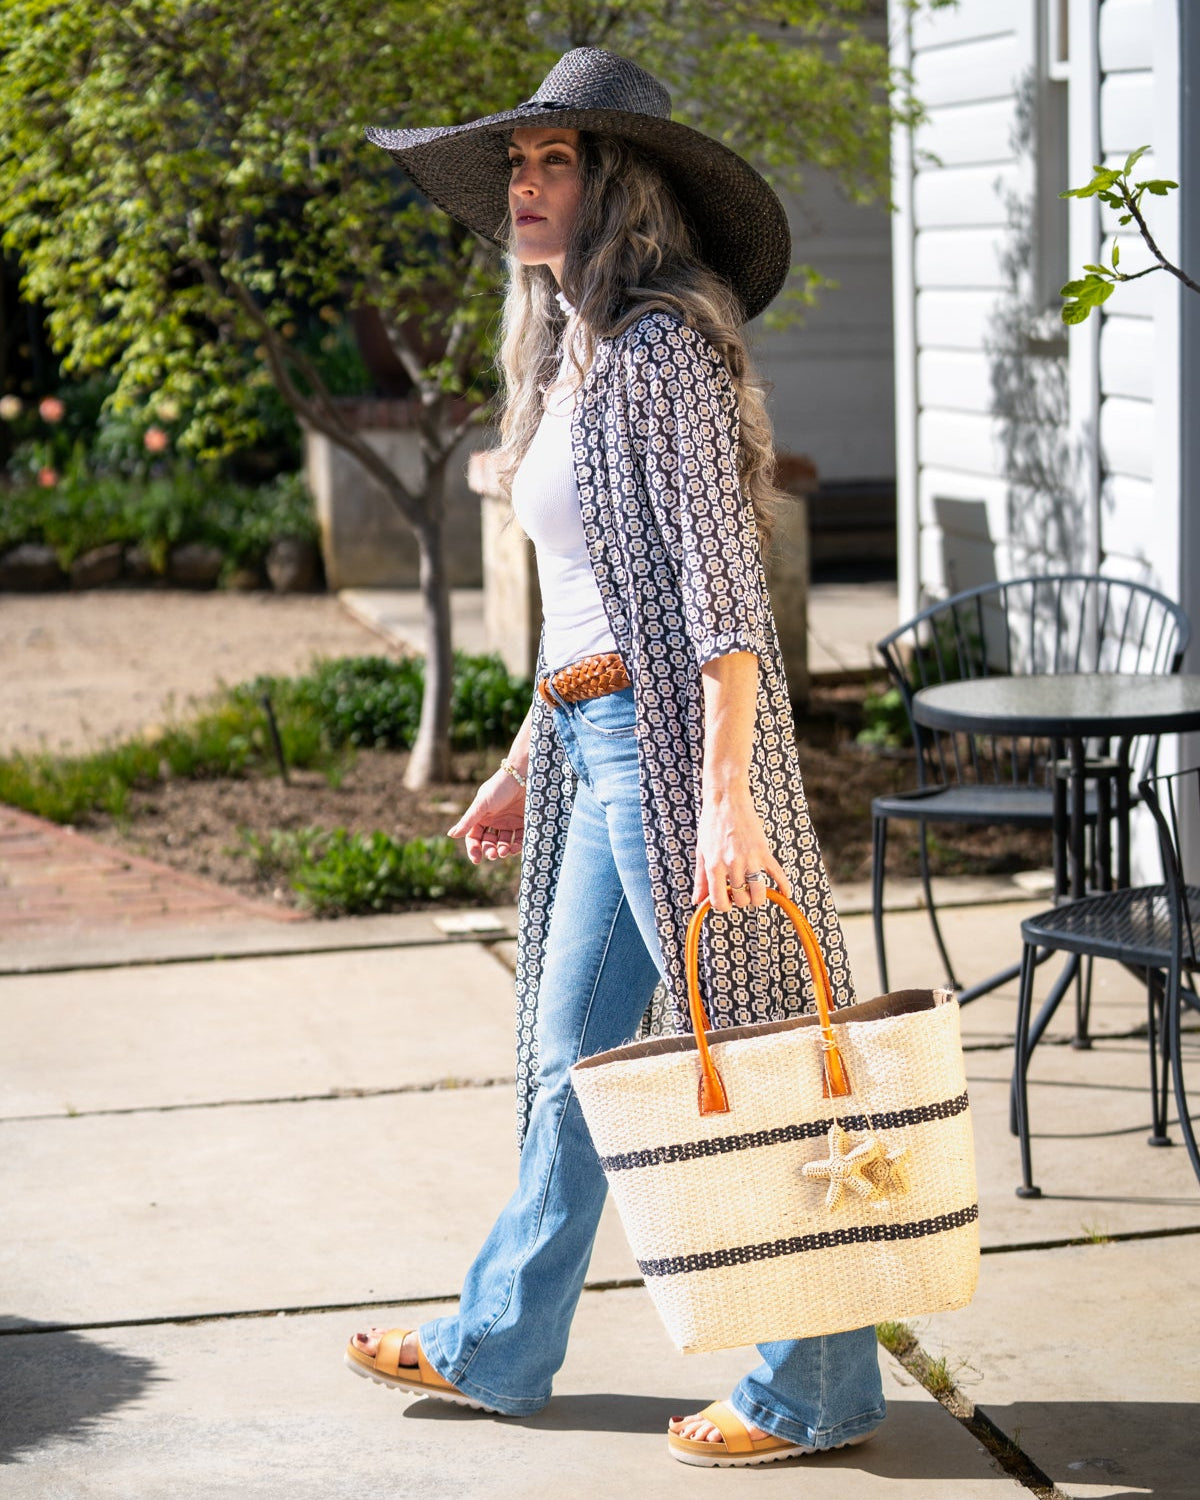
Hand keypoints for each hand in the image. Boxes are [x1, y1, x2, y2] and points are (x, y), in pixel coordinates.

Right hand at [448, 768, 525, 863]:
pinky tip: (515, 848)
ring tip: (504, 852)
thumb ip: (468, 821)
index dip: (474, 849)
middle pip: (489, 842)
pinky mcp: (524, 823)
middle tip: (492, 855)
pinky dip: (517, 846)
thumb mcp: (481, 805)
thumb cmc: (499, 788)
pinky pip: (519, 839)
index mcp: (481, 817)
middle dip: (489, 850)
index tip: (477, 859)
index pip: (474, 837)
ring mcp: (509, 822)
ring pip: (504, 843)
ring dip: (502, 850)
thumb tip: (451, 835)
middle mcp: (495, 821)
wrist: (523, 776)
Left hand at [692, 781, 790, 913]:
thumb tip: (697, 902)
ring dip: (757, 898)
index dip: (723, 905)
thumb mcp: (702, 852)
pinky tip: (786, 893)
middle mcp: (733, 865)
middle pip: (741, 899)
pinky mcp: (764, 851)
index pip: (720, 902)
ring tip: (752, 890)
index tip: (725, 898)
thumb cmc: (711, 824)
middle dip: (739, 899)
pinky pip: (777, 874)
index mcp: (714, 866)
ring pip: (758, 893)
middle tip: (737, 889)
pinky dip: (783, 886)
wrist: (727, 799)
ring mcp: (750, 858)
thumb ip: (701, 879)